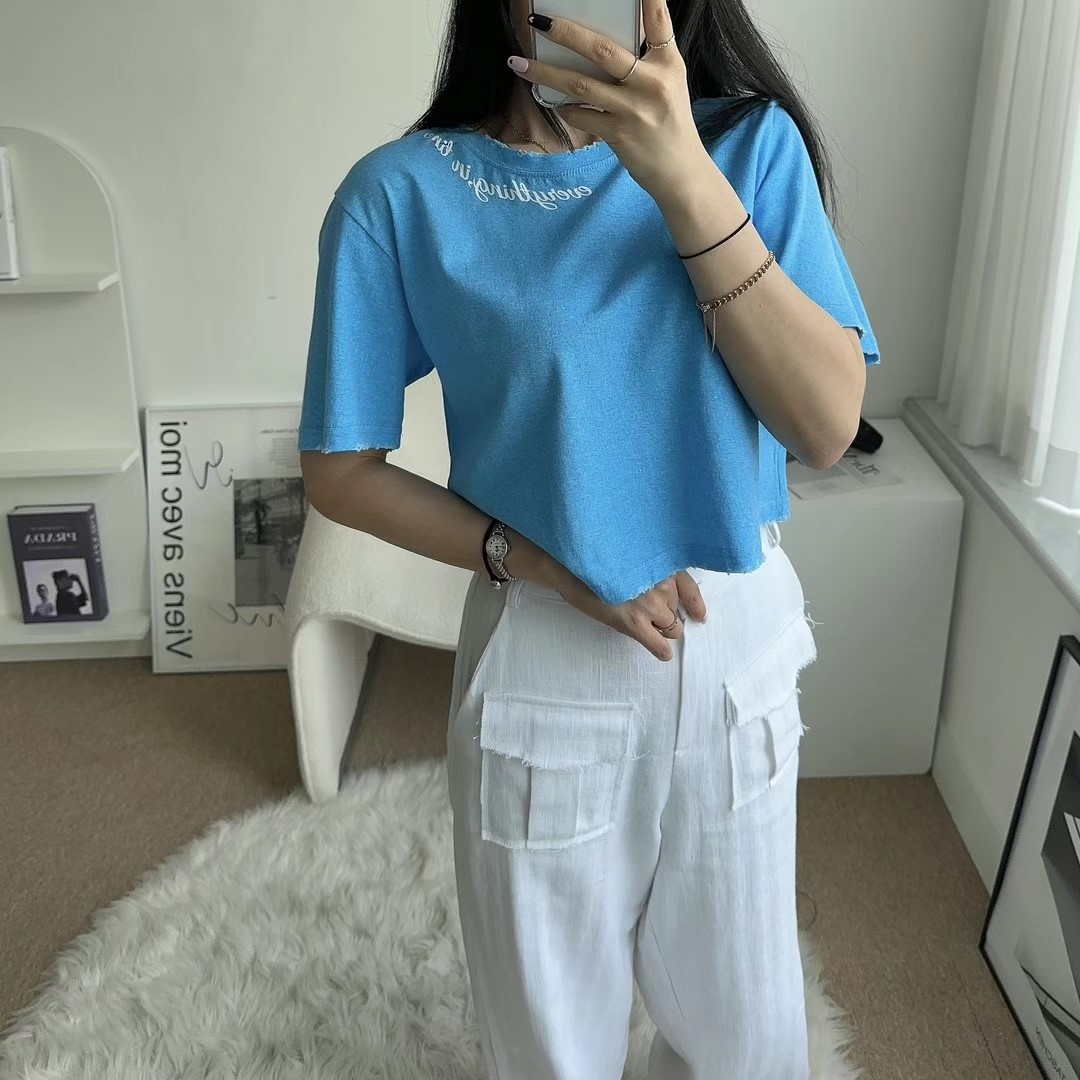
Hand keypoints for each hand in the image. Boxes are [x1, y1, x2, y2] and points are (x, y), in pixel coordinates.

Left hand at [508, 3, 711, 195]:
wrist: (679, 171)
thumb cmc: (670, 122)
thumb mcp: (669, 82)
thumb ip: (647, 59)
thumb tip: (605, 40)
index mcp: (668, 63)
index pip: (657, 22)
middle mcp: (651, 83)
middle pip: (603, 50)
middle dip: (566, 33)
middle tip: (538, 22)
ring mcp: (633, 110)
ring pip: (581, 85)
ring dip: (546, 73)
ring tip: (519, 63)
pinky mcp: (619, 134)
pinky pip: (582, 115)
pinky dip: (565, 108)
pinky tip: (553, 102)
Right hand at [553, 565, 707, 661]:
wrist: (570, 566)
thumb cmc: (597, 558)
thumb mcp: (632, 555)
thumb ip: (651, 568)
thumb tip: (664, 590)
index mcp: (662, 563)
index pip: (690, 588)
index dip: (695, 605)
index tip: (699, 615)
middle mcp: (662, 583)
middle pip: (676, 610)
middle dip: (666, 613)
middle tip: (647, 612)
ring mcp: (650, 605)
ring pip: (672, 628)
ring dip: (661, 628)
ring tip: (642, 624)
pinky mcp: (635, 624)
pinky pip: (660, 646)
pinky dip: (661, 650)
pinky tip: (658, 650)